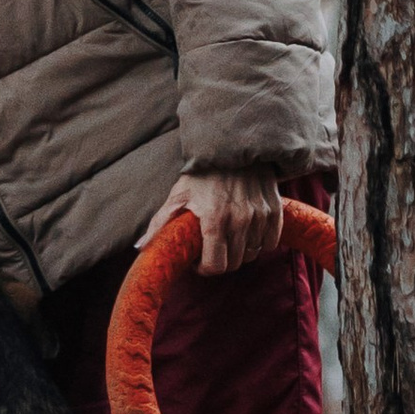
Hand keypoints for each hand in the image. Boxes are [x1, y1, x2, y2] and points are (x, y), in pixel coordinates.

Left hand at [143, 168, 286, 271]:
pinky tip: (248, 233)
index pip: (216, 266)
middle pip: (235, 263)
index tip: (200, 260)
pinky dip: (261, 243)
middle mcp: (239, 220)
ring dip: (241, 252)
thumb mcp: (177, 195)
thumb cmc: (201, 172)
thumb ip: (160, 224)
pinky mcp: (274, 210)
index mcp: (214, 220)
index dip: (205, 268)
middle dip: (221, 260)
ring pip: (253, 254)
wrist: (232, 145)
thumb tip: (140, 248)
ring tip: (229, 238)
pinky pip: (271, 243)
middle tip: (213, 248)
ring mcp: (259, 215)